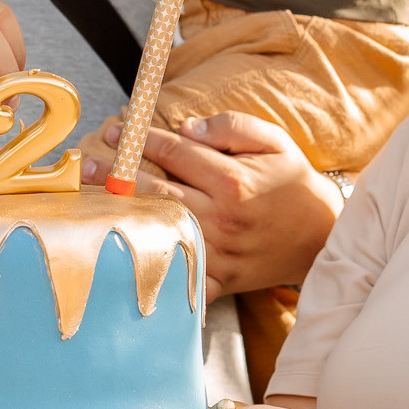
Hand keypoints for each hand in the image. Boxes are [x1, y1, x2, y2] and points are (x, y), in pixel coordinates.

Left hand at [81, 111, 341, 298]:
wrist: (323, 235)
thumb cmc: (294, 183)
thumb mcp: (273, 141)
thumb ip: (230, 127)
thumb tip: (186, 127)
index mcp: (233, 180)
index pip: (175, 152)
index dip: (141, 138)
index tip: (116, 128)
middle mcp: (222, 218)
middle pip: (156, 193)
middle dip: (117, 176)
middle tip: (85, 164)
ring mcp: (220, 253)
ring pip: (161, 231)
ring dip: (125, 217)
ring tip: (93, 204)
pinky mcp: (221, 280)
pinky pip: (181, 281)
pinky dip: (155, 275)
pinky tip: (125, 266)